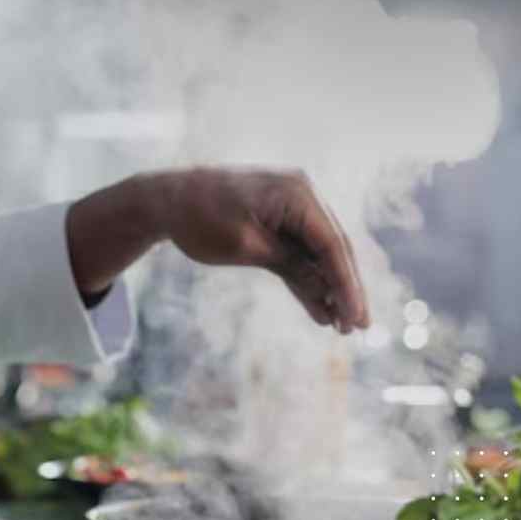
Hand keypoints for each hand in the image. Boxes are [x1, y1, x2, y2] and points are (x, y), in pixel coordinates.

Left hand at [156, 168, 368, 332]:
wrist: (163, 199)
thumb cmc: (199, 218)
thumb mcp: (246, 247)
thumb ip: (291, 266)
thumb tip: (328, 290)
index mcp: (296, 191)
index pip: (332, 244)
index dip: (347, 284)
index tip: (356, 317)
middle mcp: (300, 193)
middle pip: (332, 247)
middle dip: (344, 288)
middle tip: (357, 327)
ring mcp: (290, 205)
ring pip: (317, 252)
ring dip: (326, 287)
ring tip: (338, 326)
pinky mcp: (277, 218)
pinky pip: (298, 250)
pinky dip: (305, 277)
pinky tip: (318, 308)